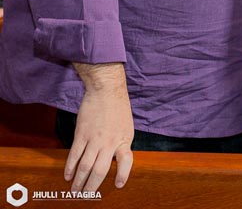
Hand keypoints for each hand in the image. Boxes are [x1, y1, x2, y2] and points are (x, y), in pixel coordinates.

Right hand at [67, 63, 133, 192]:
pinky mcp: (81, 134)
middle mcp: (110, 142)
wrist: (106, 90)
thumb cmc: (118, 109)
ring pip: (85, 166)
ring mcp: (95, 139)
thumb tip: (115, 161)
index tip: (118, 185)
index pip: (126, 161)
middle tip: (87, 196)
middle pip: (100, 170)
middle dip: (93, 186)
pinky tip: (68, 176)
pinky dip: (70, 167)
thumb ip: (121, 144)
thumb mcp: (127, 127)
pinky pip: (74, 155)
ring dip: (79, 181)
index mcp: (124, 139)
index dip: (123, 174)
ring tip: (75, 191)